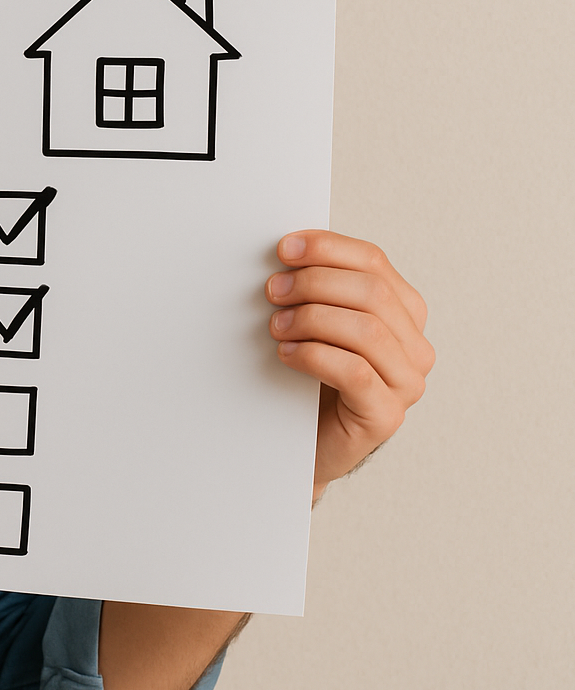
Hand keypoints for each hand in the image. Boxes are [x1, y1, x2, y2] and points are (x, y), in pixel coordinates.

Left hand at [265, 231, 433, 499]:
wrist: (307, 441)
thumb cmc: (311, 376)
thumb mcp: (319, 322)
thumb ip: (319, 288)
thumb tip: (289, 251)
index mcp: (404, 312)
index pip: (374, 262)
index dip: (328, 248)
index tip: (285, 248)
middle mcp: (414, 346)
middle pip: (371, 292)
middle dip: (315, 283)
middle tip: (273, 290)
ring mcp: (406, 383)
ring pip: (366, 330)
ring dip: (312, 319)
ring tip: (277, 325)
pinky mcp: (386, 416)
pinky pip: (356, 373)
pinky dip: (314, 355)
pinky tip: (287, 354)